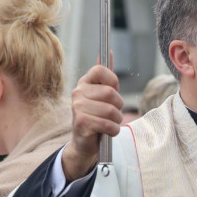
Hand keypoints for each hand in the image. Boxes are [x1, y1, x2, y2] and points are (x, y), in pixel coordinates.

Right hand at [62, 65, 122, 179]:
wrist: (84, 144)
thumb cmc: (97, 118)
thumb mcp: (103, 97)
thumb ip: (106, 78)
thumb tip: (108, 53)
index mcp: (84, 83)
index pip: (100, 70)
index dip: (113, 81)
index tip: (114, 92)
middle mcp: (78, 92)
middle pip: (110, 93)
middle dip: (119, 107)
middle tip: (113, 114)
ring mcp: (77, 107)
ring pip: (111, 110)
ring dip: (116, 121)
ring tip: (110, 124)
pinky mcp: (81, 122)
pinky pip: (107, 124)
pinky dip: (113, 130)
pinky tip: (108, 132)